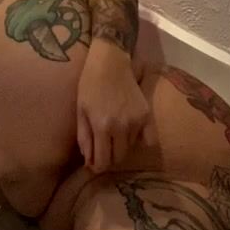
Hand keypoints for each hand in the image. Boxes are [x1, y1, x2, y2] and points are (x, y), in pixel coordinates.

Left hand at [76, 43, 156, 172]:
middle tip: (103, 151)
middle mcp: (121, 127)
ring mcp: (136, 121)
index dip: (97, 166)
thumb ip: (84, 137)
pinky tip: (132, 135)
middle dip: (108, 158)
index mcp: (102, 126)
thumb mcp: (81, 110)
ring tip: (114, 135)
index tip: (94, 164)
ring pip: (130, 148)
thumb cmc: (90, 84)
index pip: (103, 160)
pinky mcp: (147, 115)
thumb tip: (89, 161)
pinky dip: (140, 141)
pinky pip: (148, 140)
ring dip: (121, 147)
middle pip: (118, 157)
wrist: (110, 62)